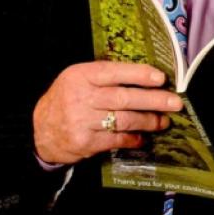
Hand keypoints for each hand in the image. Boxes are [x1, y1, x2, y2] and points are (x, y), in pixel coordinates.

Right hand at [33, 61, 182, 163]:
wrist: (39, 130)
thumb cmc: (67, 98)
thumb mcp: (78, 78)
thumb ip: (105, 76)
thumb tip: (146, 76)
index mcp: (81, 76)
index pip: (114, 72)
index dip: (139, 74)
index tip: (161, 78)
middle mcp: (82, 97)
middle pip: (124, 98)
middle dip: (154, 100)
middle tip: (175, 102)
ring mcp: (82, 121)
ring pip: (124, 120)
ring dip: (148, 121)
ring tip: (164, 121)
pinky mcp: (85, 142)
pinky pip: (116, 139)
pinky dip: (133, 138)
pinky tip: (144, 137)